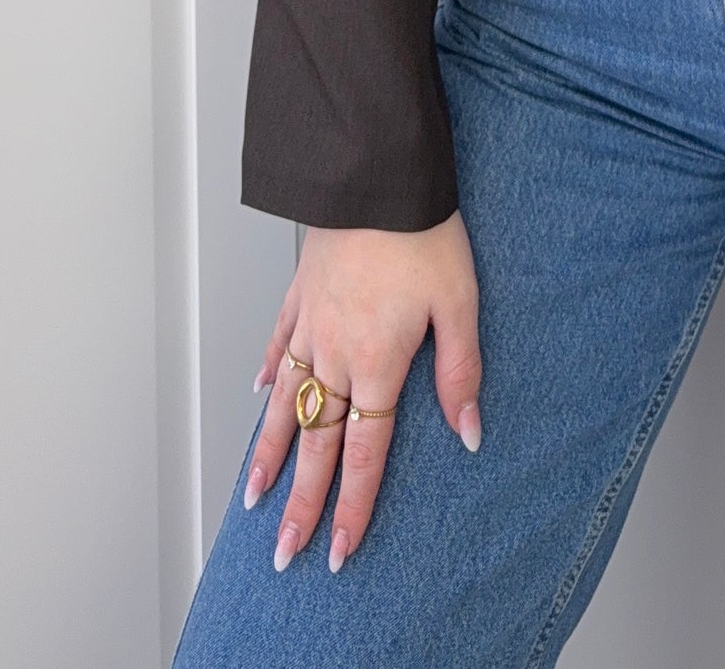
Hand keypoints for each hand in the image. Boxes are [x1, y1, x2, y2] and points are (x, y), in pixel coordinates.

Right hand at [243, 215, 482, 574]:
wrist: (376, 174)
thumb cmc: (423, 232)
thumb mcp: (460, 303)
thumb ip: (460, 373)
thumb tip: (469, 433)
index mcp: (376, 363)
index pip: (362, 453)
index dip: (352, 506)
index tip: (338, 551)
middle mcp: (335, 353)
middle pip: (315, 443)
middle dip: (301, 503)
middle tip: (284, 551)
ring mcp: (311, 323)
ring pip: (286, 402)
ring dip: (271, 453)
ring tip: (256, 496)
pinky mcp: (300, 291)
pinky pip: (278, 343)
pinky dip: (268, 374)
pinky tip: (258, 396)